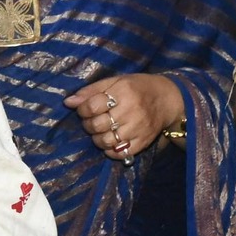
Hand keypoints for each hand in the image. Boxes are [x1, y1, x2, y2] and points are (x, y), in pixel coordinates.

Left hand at [65, 74, 182, 161]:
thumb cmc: (137, 87)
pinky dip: (110, 151)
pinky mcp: (144, 142)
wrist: (168, 99)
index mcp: (123, 91)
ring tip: (100, 132)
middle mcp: (132, 110)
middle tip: (91, 121)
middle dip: (88, 125)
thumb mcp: (115, 81)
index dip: (82, 110)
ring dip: (97, 139)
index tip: (84, 110)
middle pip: (97, 125)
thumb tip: (68, 102)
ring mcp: (139, 128)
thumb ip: (90, 91)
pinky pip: (120, 153)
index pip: (92, 106)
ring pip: (106, 141)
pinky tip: (111, 142)